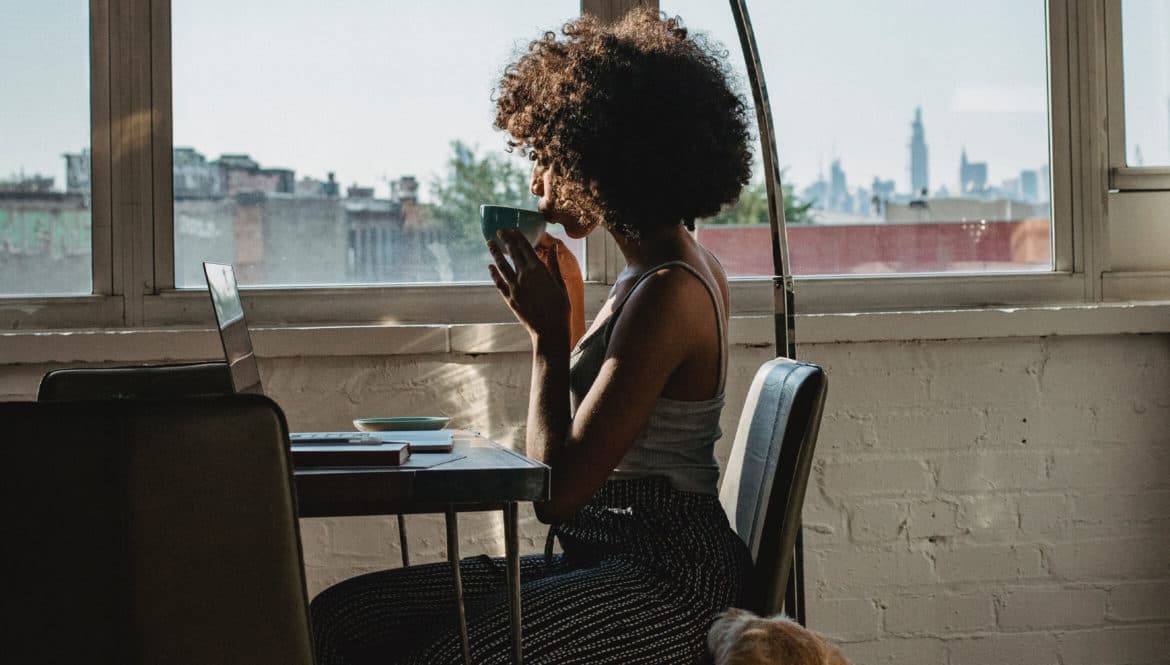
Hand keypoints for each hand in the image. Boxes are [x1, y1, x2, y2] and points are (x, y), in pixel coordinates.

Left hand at [488, 229, 570, 343]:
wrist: (550, 330)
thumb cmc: (560, 308)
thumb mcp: (561, 284)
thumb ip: (554, 265)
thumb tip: (553, 248)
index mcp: (538, 270)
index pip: (526, 247)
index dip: (518, 236)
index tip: (513, 229)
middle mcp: (524, 275)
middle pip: (512, 253)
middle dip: (505, 240)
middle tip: (499, 230)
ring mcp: (514, 287)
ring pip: (502, 265)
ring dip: (495, 252)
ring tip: (489, 242)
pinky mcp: (509, 298)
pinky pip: (499, 282)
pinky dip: (493, 273)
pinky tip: (490, 266)